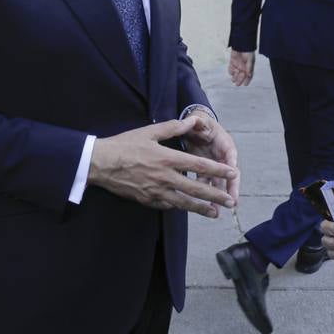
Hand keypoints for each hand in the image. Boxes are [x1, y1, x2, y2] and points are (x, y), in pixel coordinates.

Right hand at [88, 117, 238, 217]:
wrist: (101, 164)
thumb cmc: (124, 145)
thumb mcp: (149, 132)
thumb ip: (173, 127)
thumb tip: (192, 120)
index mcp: (167, 158)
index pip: (199, 165)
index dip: (217, 169)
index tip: (232, 172)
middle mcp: (165, 177)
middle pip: (196, 188)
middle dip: (215, 195)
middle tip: (231, 201)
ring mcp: (156, 191)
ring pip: (184, 203)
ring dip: (201, 208)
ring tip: (216, 213)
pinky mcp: (147, 200)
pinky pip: (168, 205)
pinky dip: (180, 207)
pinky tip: (188, 208)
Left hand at [182, 111, 239, 202]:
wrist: (194, 127)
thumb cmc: (199, 123)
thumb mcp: (200, 121)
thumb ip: (199, 122)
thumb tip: (197, 120)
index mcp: (224, 144)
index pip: (231, 156)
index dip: (232, 166)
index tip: (234, 177)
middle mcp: (222, 157)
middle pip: (228, 174)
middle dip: (230, 189)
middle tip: (232, 202)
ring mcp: (214, 165)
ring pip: (218, 183)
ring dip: (218, 197)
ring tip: (217, 211)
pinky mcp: (204, 171)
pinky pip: (206, 184)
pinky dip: (205, 195)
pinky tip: (203, 207)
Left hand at [228, 50, 254, 85]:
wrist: (242, 44)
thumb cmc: (248, 51)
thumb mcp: (250, 59)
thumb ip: (249, 67)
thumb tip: (249, 74)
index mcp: (249, 67)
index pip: (249, 76)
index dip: (247, 80)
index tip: (245, 84)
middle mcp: (243, 67)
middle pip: (241, 76)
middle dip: (239, 80)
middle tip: (237, 84)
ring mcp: (238, 65)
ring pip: (236, 74)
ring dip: (234, 77)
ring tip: (233, 79)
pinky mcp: (232, 63)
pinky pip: (231, 69)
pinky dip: (230, 71)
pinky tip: (231, 72)